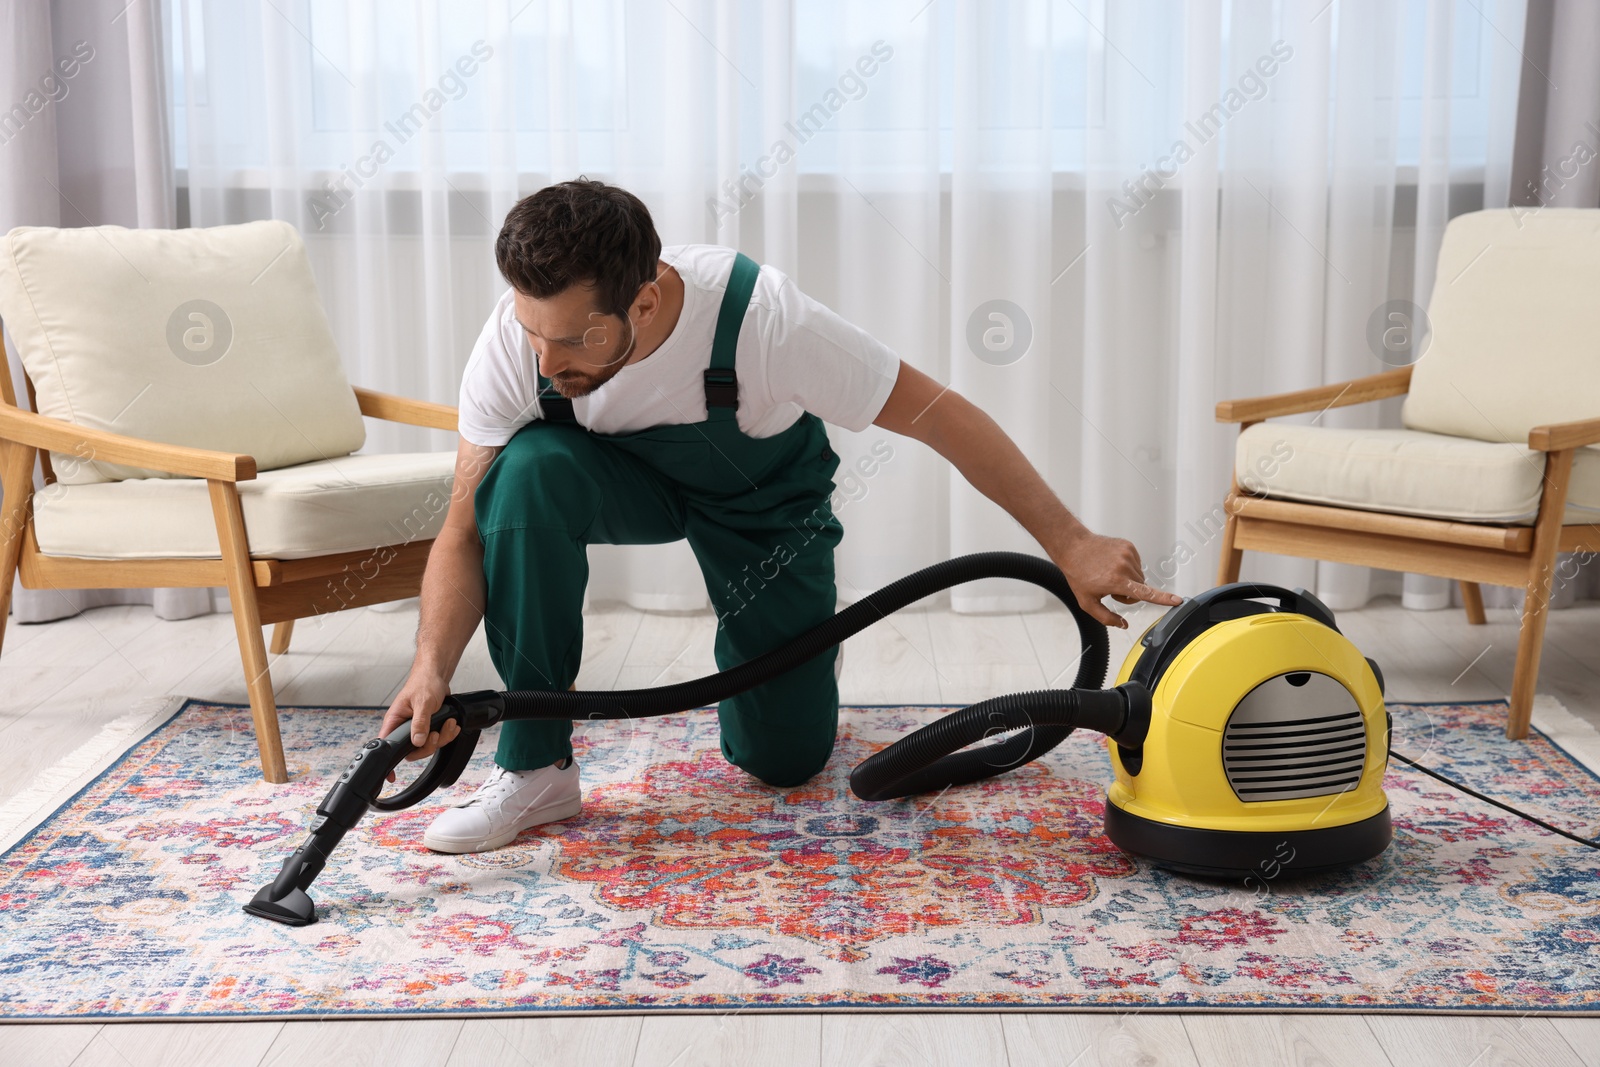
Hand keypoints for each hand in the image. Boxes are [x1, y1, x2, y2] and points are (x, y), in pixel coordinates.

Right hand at [379, 672, 462, 782]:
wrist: (436, 676)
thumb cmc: (423, 684)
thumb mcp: (422, 702)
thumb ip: (420, 723)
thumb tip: (417, 741)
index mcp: (395, 721)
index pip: (386, 745)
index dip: (388, 762)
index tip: (391, 776)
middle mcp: (404, 727)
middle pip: (413, 751)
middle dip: (429, 745)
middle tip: (436, 733)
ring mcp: (417, 728)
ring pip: (428, 745)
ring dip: (442, 737)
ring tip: (449, 722)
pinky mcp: (428, 727)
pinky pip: (438, 738)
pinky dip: (447, 733)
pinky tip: (452, 723)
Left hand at [1050, 527, 1183, 628]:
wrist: (1073, 547)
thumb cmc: (1078, 574)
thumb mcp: (1087, 602)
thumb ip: (1106, 617)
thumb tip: (1123, 625)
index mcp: (1116, 581)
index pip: (1144, 593)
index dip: (1163, 598)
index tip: (1178, 600)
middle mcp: (1124, 567)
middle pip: (1141, 588)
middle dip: (1129, 592)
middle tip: (1110, 587)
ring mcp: (1128, 554)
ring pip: (1139, 576)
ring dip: (1129, 579)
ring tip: (1109, 573)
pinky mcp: (1129, 546)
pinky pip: (1136, 564)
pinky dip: (1127, 567)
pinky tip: (1112, 564)